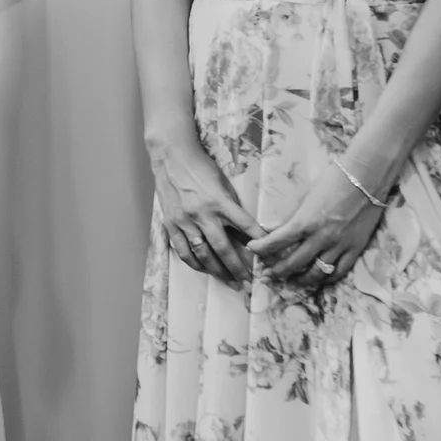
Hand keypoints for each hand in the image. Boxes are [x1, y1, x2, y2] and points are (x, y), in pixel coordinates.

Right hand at [151, 135, 262, 282]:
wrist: (171, 156)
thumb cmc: (201, 167)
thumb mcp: (224, 184)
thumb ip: (233, 208)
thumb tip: (247, 231)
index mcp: (220, 202)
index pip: (247, 228)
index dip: (260, 245)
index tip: (270, 259)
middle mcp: (203, 214)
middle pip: (223, 249)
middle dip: (238, 269)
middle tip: (250, 284)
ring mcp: (185, 221)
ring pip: (203, 254)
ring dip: (218, 272)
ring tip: (230, 283)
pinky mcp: (171, 223)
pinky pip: (183, 250)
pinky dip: (194, 263)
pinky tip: (204, 270)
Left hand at [250, 158, 387, 290]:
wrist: (366, 177)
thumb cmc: (332, 181)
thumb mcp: (304, 196)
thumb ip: (289, 216)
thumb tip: (271, 230)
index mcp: (305, 222)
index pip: (276, 242)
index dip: (260, 249)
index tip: (252, 249)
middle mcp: (321, 238)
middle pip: (293, 263)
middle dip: (276, 271)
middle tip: (267, 274)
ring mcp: (340, 246)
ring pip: (316, 273)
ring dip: (300, 280)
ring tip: (290, 281)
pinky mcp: (355, 249)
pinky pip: (339, 272)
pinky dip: (326, 279)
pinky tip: (318, 279)